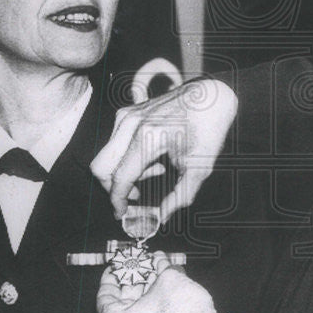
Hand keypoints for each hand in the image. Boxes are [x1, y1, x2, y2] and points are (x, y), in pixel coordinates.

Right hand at [91, 78, 237, 223]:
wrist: (212, 95)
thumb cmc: (208, 128)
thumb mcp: (199, 169)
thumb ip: (179, 197)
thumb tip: (162, 217)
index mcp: (147, 137)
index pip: (119, 177)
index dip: (117, 200)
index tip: (121, 213)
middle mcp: (130, 124)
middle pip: (100, 166)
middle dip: (113, 187)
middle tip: (137, 195)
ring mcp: (126, 115)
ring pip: (107, 155)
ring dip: (125, 171)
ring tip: (157, 170)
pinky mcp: (127, 112)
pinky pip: (115, 142)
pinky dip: (127, 157)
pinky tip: (153, 157)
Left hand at [97, 258, 224, 312]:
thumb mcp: (169, 278)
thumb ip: (160, 266)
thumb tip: (159, 258)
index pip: (105, 296)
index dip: (112, 275)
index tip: (116, 264)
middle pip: (124, 302)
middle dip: (134, 278)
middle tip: (139, 262)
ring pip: (139, 309)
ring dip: (147, 286)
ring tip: (156, 266)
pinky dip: (155, 300)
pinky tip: (165, 281)